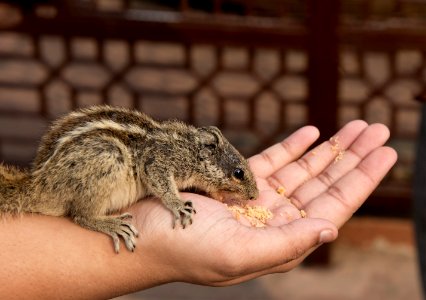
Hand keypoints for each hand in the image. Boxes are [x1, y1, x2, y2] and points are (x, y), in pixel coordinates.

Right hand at [129, 120, 396, 286]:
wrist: (139, 235)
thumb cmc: (182, 250)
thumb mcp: (237, 255)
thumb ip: (287, 245)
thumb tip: (332, 228)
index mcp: (279, 240)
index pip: (332, 207)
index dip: (360, 180)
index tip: (385, 154)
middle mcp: (273, 220)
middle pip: (323, 184)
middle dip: (352, 158)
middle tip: (379, 131)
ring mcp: (254, 199)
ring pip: (302, 170)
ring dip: (329, 148)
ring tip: (356, 127)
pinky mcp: (233, 180)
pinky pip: (271, 161)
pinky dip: (292, 147)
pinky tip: (311, 133)